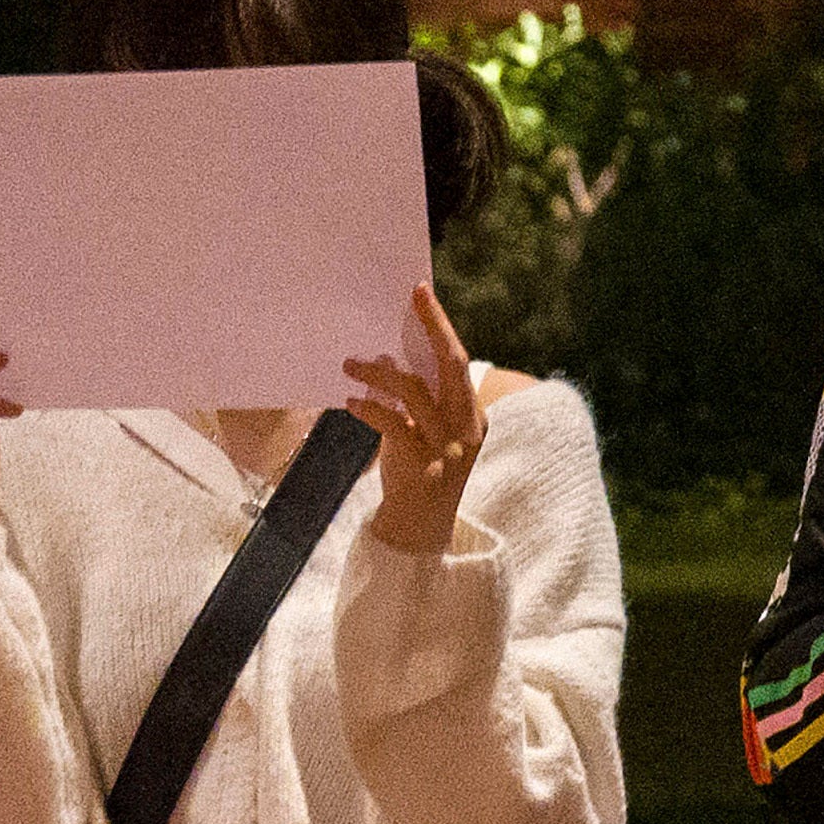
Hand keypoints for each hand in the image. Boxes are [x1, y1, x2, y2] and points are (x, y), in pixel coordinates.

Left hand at [345, 285, 491, 557]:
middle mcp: (467, 427)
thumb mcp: (427, 434)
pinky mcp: (423, 465)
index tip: (421, 294)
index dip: (440, 326)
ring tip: (350, 364)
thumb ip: (414, 401)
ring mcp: (448, 447)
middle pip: (452, 364)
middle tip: (410, 299)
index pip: (458, 361)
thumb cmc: (420, 474)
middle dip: (431, 327)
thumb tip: (385, 359)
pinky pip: (394, 424)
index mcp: (473, 416)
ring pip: (416, 391)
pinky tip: (352, 402)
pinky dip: (371, 408)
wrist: (419, 530)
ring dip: (379, 372)